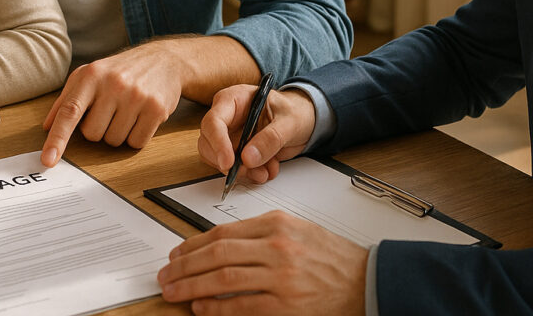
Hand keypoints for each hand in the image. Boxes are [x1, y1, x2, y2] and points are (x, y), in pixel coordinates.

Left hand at [40, 44, 183, 165]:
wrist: (164, 60)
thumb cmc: (120, 71)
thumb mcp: (89, 75)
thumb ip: (66, 100)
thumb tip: (47, 127)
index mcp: (91, 75)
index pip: (70, 111)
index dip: (57, 138)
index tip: (48, 160)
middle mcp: (113, 84)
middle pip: (92, 134)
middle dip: (98, 128)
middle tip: (110, 110)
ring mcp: (136, 96)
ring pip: (114, 141)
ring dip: (117, 132)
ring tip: (126, 110)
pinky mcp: (156, 108)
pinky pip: (136, 142)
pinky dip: (136, 136)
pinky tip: (140, 116)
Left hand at [157, 211, 367, 314]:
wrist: (367, 282)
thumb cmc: (331, 258)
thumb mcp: (296, 230)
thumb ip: (260, 234)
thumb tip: (218, 246)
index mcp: (276, 224)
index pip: (222, 233)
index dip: (193, 245)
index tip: (175, 254)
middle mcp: (276, 248)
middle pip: (216, 255)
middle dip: (184, 266)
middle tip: (165, 275)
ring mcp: (280, 278)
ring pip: (223, 280)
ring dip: (191, 287)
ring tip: (173, 292)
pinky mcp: (285, 306)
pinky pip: (241, 307)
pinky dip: (216, 309)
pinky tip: (200, 309)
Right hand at [199, 85, 315, 184]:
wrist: (304, 120)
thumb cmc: (295, 110)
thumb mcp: (289, 121)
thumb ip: (270, 138)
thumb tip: (248, 157)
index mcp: (234, 100)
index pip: (214, 121)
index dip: (217, 143)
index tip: (228, 162)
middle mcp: (228, 118)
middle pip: (208, 143)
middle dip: (228, 162)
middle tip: (249, 171)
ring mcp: (231, 136)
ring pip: (218, 159)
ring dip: (240, 172)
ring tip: (264, 172)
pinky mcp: (237, 152)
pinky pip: (233, 168)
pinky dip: (250, 174)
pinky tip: (268, 169)